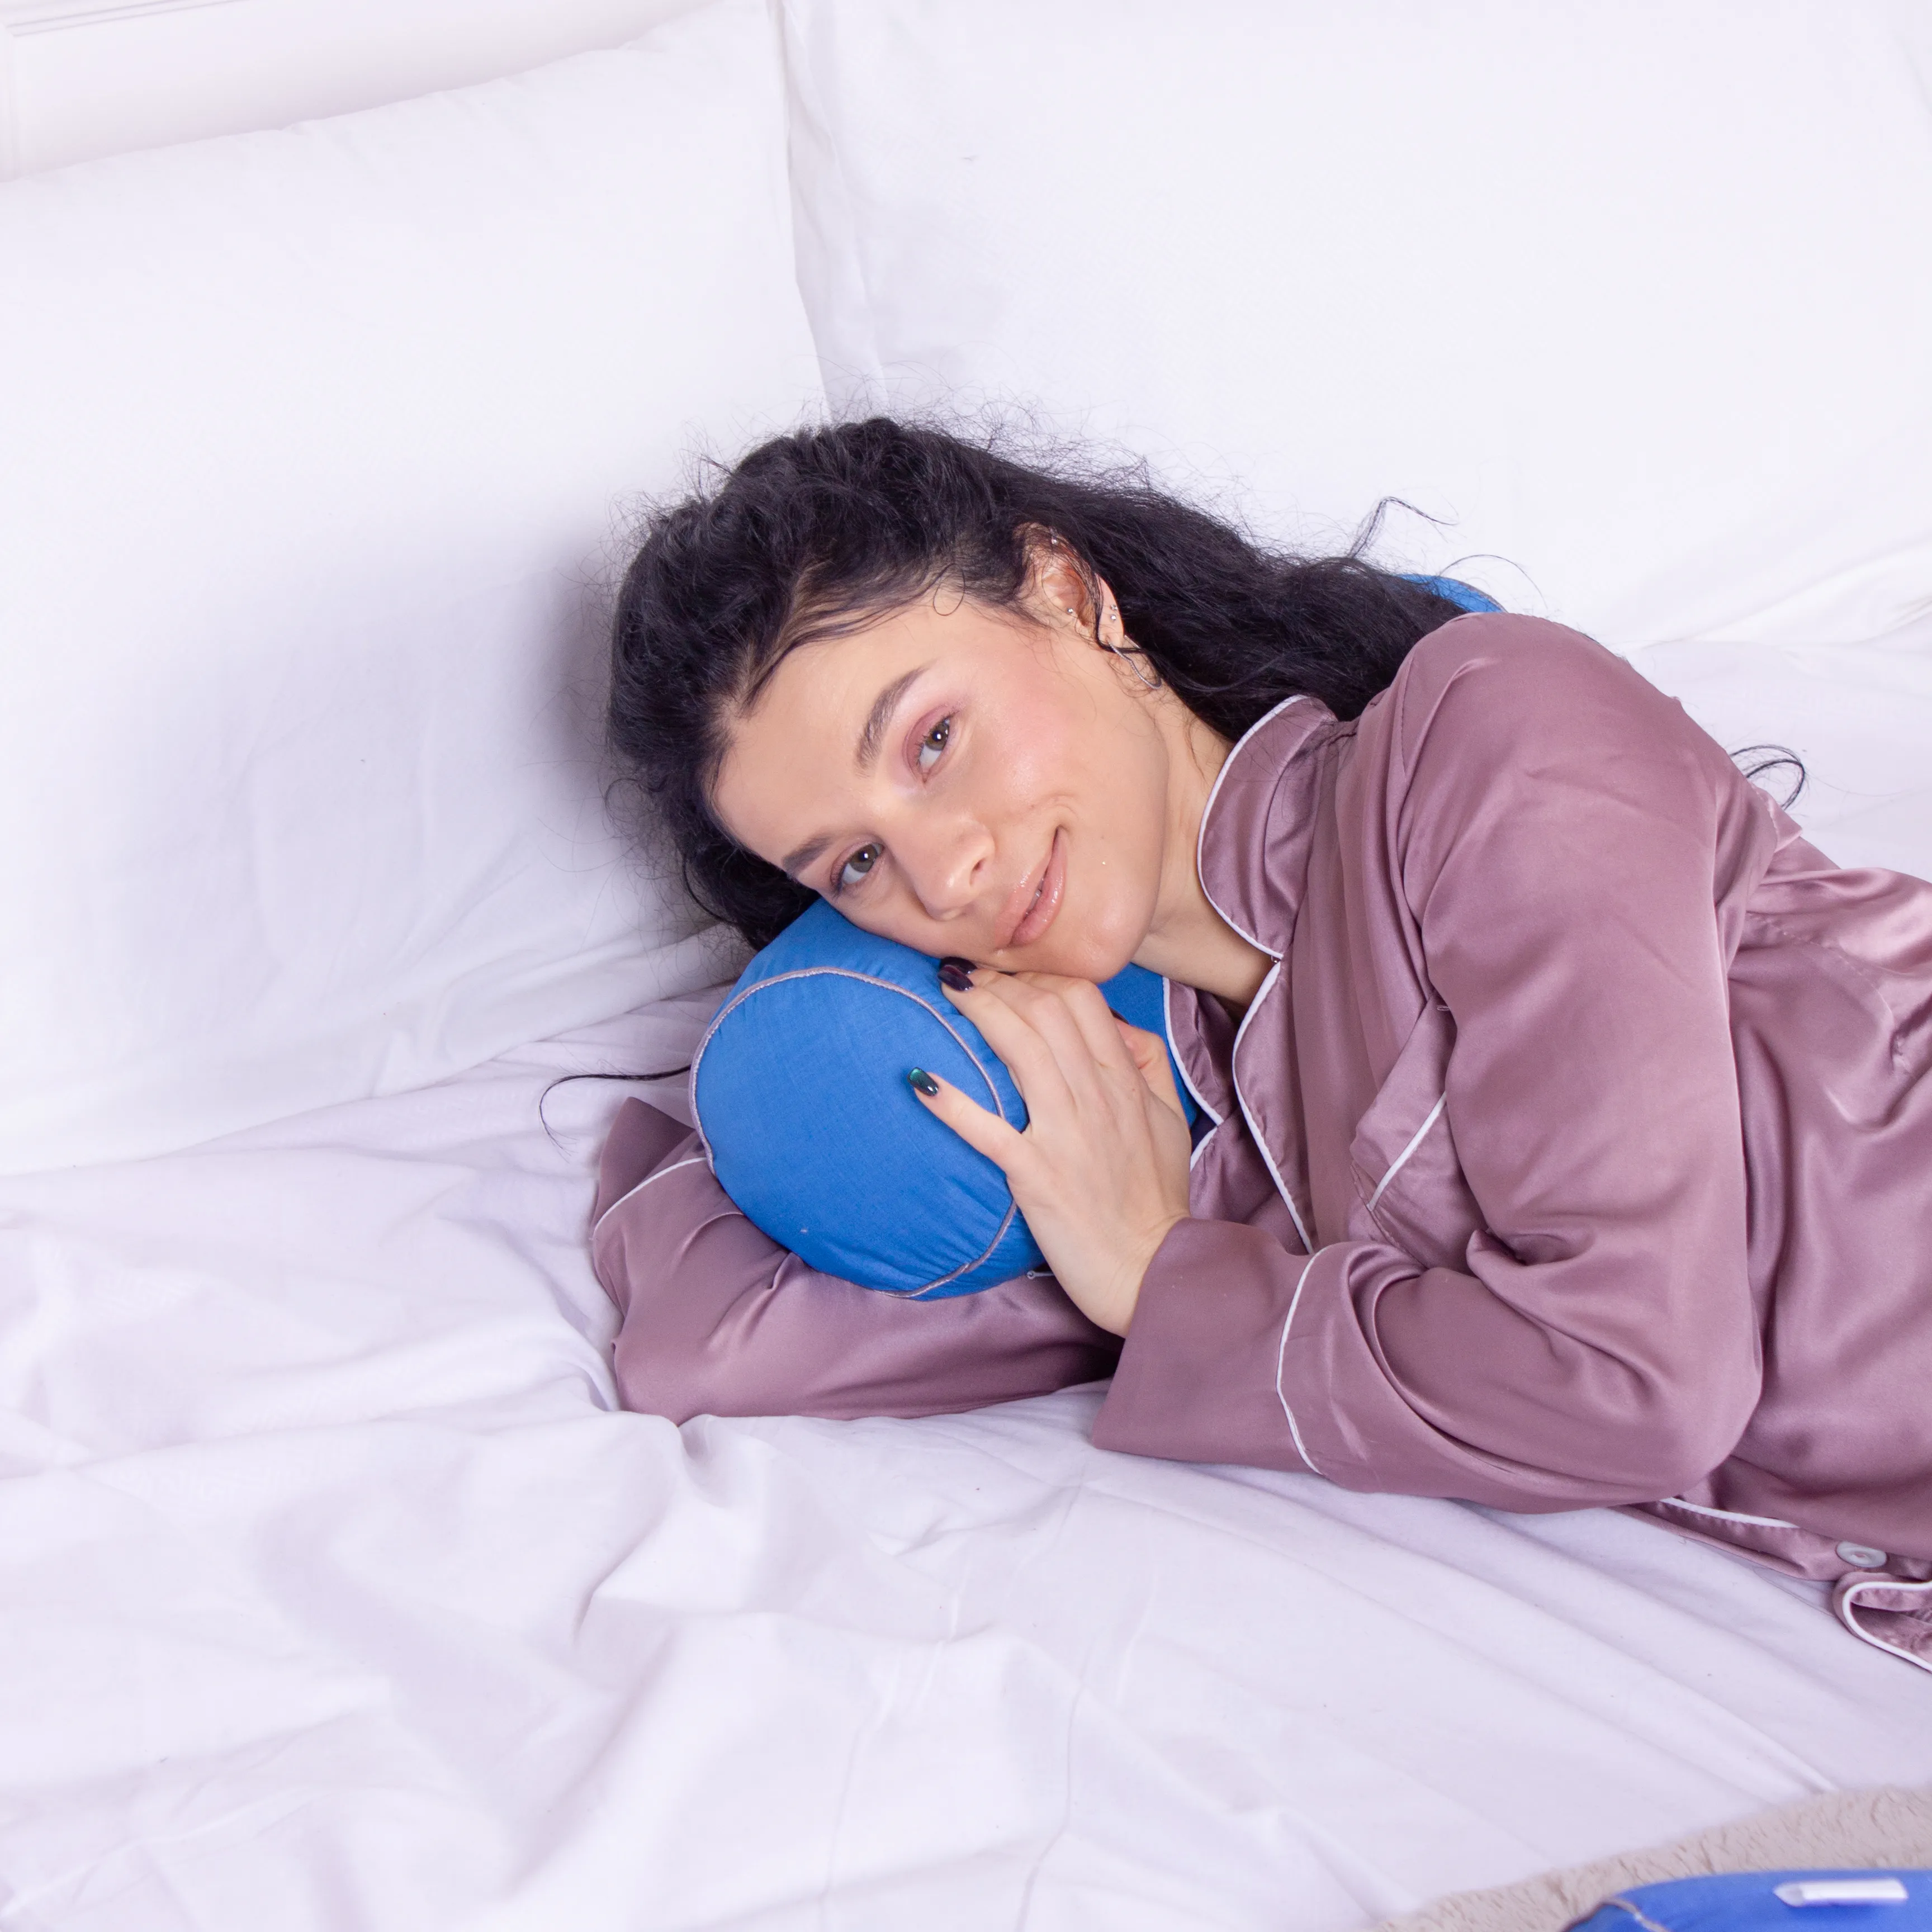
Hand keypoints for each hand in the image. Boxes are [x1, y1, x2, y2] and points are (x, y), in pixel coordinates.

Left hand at [909, 970, 1192, 1334]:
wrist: (1147, 1266)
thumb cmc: (1154, 1195)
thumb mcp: (1169, 1119)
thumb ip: (1148, 1061)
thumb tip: (1112, 1021)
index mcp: (1125, 1081)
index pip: (1081, 999)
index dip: (1037, 974)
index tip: (1006, 975)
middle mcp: (1097, 1097)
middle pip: (1046, 1010)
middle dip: (1000, 982)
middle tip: (965, 976)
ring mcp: (1065, 1134)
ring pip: (1020, 1049)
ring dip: (978, 1011)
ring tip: (944, 992)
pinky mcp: (1034, 1174)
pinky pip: (987, 1129)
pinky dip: (951, 1102)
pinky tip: (919, 1079)